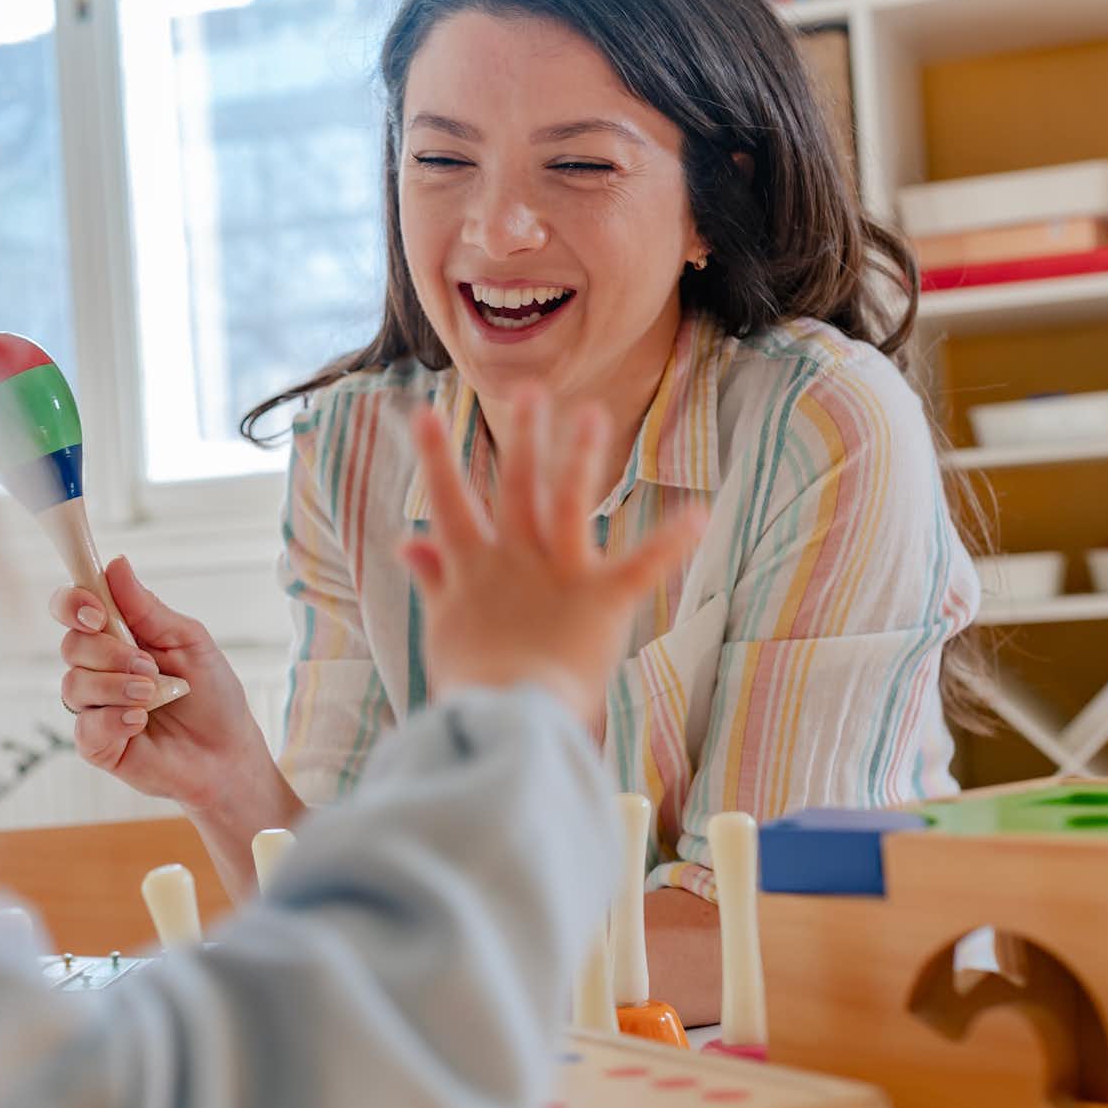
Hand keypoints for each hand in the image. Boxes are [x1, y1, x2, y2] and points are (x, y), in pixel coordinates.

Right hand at [51, 558, 283, 817]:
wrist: (228, 752)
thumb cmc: (211, 695)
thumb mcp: (188, 640)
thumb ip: (147, 608)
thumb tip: (115, 564)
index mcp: (116, 637)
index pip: (72, 609)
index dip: (73, 604)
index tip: (98, 613)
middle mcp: (98, 670)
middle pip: (71, 646)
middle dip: (110, 653)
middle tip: (150, 667)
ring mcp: (95, 708)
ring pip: (74, 686)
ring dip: (117, 687)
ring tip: (153, 695)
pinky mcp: (97, 745)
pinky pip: (85, 728)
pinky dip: (116, 720)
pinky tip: (141, 723)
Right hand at [402, 386, 705, 728]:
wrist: (506, 718)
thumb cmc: (474, 686)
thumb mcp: (443, 629)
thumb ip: (434, 579)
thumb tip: (407, 541)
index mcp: (474, 569)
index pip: (450, 503)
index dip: (437, 458)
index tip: (426, 413)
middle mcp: (514, 560)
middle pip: (516, 486)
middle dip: (523, 436)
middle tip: (528, 389)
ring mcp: (558, 575)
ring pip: (569, 502)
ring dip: (579, 455)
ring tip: (591, 413)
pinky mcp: (602, 599)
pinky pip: (643, 564)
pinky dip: (672, 541)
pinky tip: (700, 514)